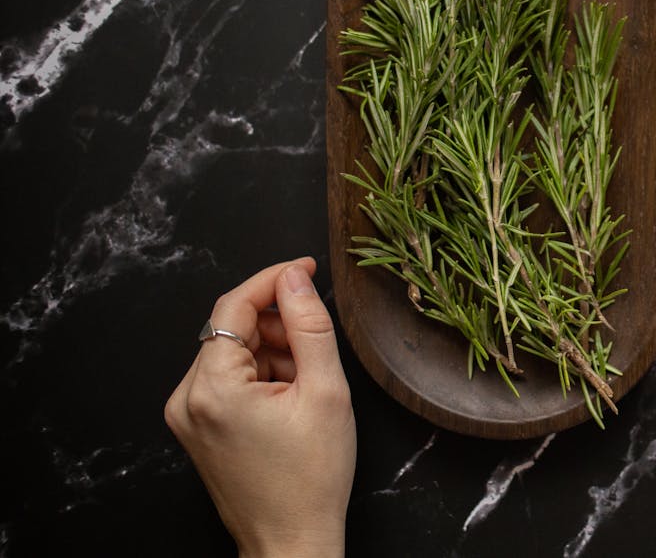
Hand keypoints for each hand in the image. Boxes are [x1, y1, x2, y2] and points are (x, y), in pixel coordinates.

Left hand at [165, 259, 355, 557]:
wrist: (292, 540)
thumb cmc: (312, 478)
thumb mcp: (325, 391)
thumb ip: (309, 325)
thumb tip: (295, 279)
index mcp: (212, 388)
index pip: (234, 306)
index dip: (274, 279)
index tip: (307, 268)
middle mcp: (187, 399)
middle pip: (231, 329)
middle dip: (278, 325)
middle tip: (319, 345)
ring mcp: (188, 415)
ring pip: (232, 353)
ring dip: (273, 351)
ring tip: (309, 382)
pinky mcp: (197, 427)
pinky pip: (228, 379)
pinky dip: (261, 374)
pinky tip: (291, 396)